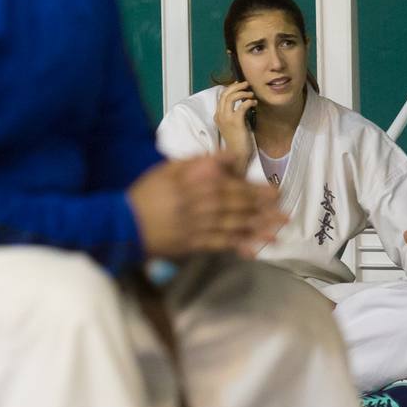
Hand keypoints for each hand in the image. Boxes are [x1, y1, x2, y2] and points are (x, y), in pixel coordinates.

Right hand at [129, 154, 286, 259]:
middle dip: (263, 210)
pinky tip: (254, 250)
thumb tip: (228, 156)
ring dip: (258, 229)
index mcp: (195, 184)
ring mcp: (197, 226)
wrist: (122, 222)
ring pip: (233, 225)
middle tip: (285, 212)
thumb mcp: (167, 169)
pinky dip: (237, 247)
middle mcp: (200, 204)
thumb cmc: (145, 194)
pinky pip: (219, 245)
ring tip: (278, 231)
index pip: (231, 186)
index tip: (274, 191)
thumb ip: (198, 162)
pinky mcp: (192, 244)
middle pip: (237, 206)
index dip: (255, 190)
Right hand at [215, 82, 256, 171]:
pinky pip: (241, 106)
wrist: (237, 154)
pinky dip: (248, 102)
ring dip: (243, 93)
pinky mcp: (235, 121)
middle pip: (225, 94)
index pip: (221, 97)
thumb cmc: (238, 141)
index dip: (230, 88)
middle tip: (246, 84)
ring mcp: (226, 118)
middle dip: (236, 86)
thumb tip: (243, 102)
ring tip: (251, 94)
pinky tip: (254, 103)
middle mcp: (219, 115)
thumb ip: (234, 114)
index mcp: (217, 116)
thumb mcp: (233, 125)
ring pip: (231, 97)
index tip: (239, 85)